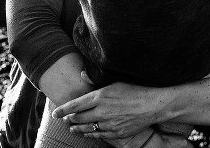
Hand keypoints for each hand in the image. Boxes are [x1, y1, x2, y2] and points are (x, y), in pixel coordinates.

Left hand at [52, 80, 168, 139]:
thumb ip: (95, 80)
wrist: (154, 104)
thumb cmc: (135, 89)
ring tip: (72, 128)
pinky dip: (90, 134)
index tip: (55, 113)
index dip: (63, 110)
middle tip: (65, 119)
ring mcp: (109, 124)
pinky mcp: (116, 133)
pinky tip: (87, 133)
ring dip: (77, 128)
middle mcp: (102, 111)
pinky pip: (98, 135)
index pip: (75, 105)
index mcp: (100, 96)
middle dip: (69, 119)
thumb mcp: (114, 80)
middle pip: (78, 118)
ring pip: (87, 129)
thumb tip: (82, 74)